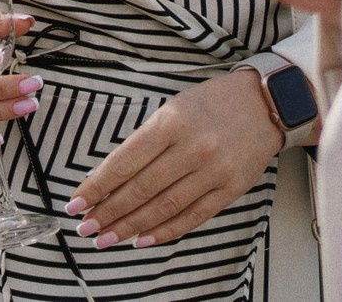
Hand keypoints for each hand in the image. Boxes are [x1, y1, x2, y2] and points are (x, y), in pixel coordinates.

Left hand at [63, 71, 281, 247]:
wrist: (265, 103)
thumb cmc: (210, 103)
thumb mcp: (172, 108)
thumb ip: (144, 141)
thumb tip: (107, 176)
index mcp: (171, 121)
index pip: (125, 161)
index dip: (98, 186)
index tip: (76, 203)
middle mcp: (192, 147)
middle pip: (142, 188)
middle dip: (109, 212)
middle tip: (85, 228)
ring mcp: (214, 170)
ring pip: (165, 207)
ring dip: (131, 226)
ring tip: (106, 238)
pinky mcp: (231, 189)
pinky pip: (194, 216)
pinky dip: (166, 231)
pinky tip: (143, 239)